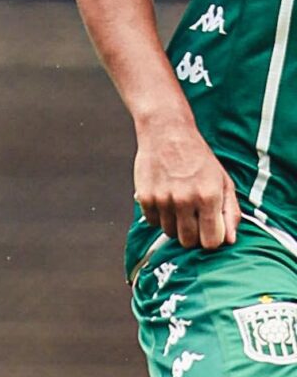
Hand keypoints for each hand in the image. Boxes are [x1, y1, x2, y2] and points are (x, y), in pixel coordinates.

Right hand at [135, 114, 238, 248]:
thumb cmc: (199, 158)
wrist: (168, 134)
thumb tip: (230, 240)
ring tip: (180, 206)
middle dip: (193, 235)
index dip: (212, 239)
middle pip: (188, 242)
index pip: (211, 241)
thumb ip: (230, 212)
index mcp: (209, 197)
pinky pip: (153, 223)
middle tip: (195, 219)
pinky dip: (160, 217)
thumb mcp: (223, 182)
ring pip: (169, 233)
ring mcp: (163, 200)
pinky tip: (166, 201)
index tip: (211, 231)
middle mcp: (186, 200)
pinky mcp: (145, 198)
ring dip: (176, 225)